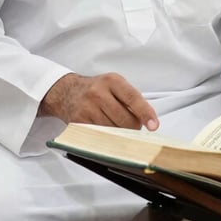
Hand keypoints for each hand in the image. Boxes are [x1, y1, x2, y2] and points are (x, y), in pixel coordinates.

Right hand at [39, 72, 158, 130]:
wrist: (67, 92)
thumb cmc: (96, 89)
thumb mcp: (114, 84)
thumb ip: (130, 98)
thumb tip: (146, 120)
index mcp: (112, 81)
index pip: (133, 98)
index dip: (145, 113)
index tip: (153, 125)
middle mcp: (98, 93)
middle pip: (124, 119)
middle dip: (133, 128)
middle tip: (133, 127)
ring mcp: (87, 108)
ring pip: (113, 130)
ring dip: (121, 134)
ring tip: (118, 128)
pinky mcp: (79, 122)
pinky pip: (99, 136)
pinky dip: (107, 139)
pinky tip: (107, 133)